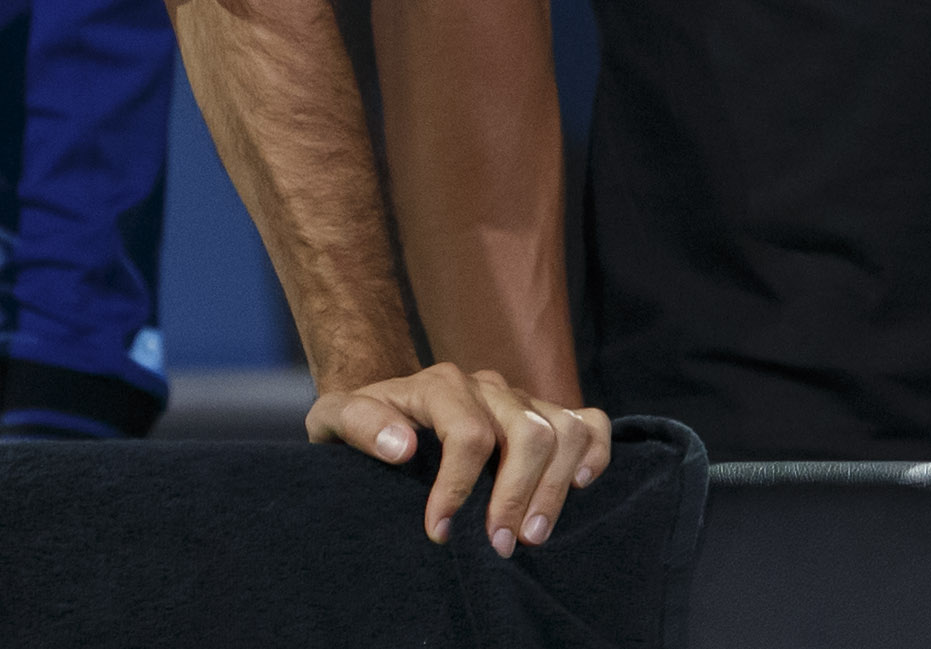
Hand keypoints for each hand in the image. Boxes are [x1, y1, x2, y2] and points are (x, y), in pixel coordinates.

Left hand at [306, 363, 613, 554]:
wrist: (384, 409)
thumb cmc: (361, 424)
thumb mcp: (335, 420)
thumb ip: (358, 424)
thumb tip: (402, 447)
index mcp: (438, 384)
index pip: (467, 432)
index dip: (458, 488)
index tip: (440, 533)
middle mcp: (487, 386)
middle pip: (527, 433)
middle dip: (517, 495)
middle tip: (500, 546)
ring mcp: (520, 399)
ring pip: (564, 429)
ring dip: (555, 488)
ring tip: (533, 536)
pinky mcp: (544, 414)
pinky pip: (589, 420)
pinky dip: (595, 451)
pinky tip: (579, 485)